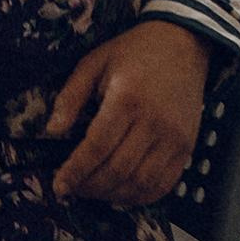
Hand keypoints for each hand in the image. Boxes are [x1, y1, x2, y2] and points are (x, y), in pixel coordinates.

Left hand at [49, 19, 210, 207]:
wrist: (183, 44)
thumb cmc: (134, 52)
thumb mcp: (93, 63)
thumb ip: (70, 97)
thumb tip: (52, 131)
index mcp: (127, 99)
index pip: (97, 147)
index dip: (75, 171)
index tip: (59, 185)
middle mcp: (154, 122)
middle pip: (117, 170)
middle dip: (89, 186)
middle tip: (72, 189)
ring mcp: (174, 138)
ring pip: (140, 183)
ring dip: (112, 195)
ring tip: (92, 191)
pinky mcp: (187, 147)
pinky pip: (164, 184)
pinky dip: (140, 196)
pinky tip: (120, 192)